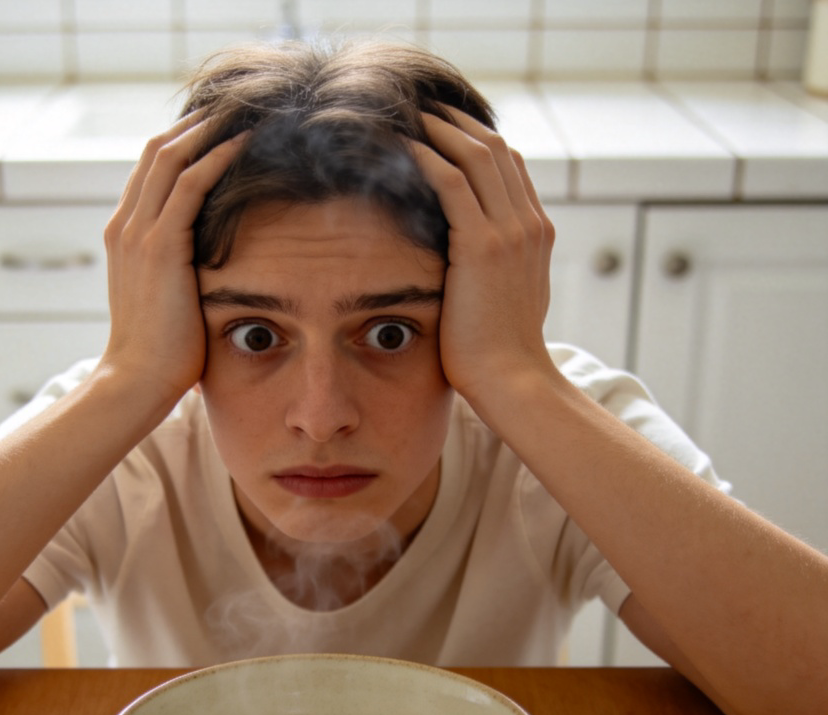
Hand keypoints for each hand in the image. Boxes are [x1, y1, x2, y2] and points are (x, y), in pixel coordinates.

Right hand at [100, 115, 244, 405]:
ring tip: (245, 112)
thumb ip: (181, 278)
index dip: (183, 144)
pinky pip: (190, 184)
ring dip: (209, 129)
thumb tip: (211, 278)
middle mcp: (126, 226)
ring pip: (171, 157)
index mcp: (125, 237)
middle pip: (158, 151)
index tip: (218, 130)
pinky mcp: (159, 246)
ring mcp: (138, 233)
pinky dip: (217, 156)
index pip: (151, 173)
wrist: (136, 382)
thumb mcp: (168, 304)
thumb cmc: (159, 356)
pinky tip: (245, 143)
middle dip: (196, 124)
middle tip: (235, 107)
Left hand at [409, 110, 555, 416]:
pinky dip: (426, 158)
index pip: (510, 167)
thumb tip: (472, 262)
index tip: (444, 129)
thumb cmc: (500, 352)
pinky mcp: (482, 246)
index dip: (477, 140)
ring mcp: (510, 232)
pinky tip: (402, 148)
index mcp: (536, 233)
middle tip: (421, 109)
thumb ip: (498, 270)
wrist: (512, 380)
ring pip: (475, 156)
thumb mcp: (507, 300)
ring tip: (406, 117)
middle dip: (456, 123)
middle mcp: (528, 224)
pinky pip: (452, 182)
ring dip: (438, 130)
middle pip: (495, 149)